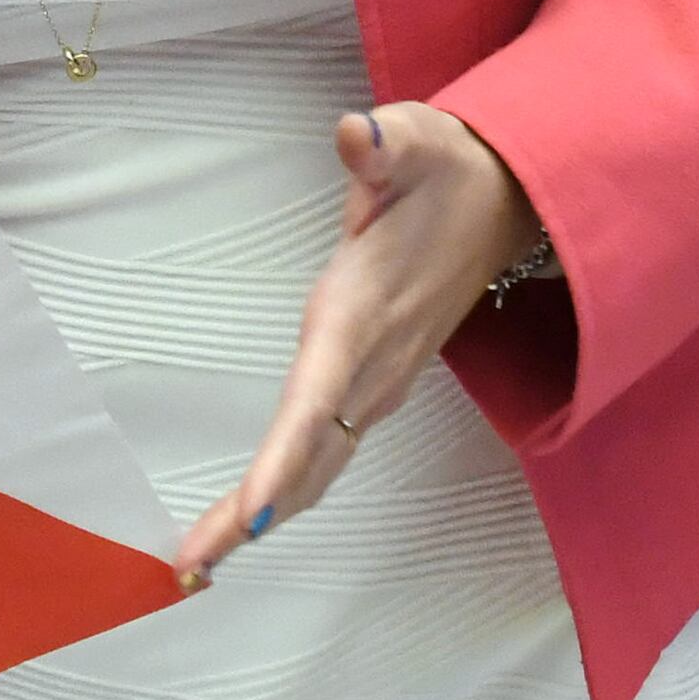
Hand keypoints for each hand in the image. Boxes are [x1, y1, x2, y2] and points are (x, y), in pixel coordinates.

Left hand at [169, 102, 539, 582]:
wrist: (507, 204)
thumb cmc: (448, 174)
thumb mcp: (418, 143)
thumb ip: (382, 144)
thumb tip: (355, 136)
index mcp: (362, 314)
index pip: (320, 396)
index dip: (287, 457)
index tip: (254, 513)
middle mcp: (368, 364)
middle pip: (309, 457)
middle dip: (253, 514)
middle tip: (190, 563)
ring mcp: (375, 384)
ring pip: (317, 466)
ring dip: (263, 515)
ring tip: (200, 560)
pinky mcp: (372, 386)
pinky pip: (323, 454)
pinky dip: (285, 492)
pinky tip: (251, 519)